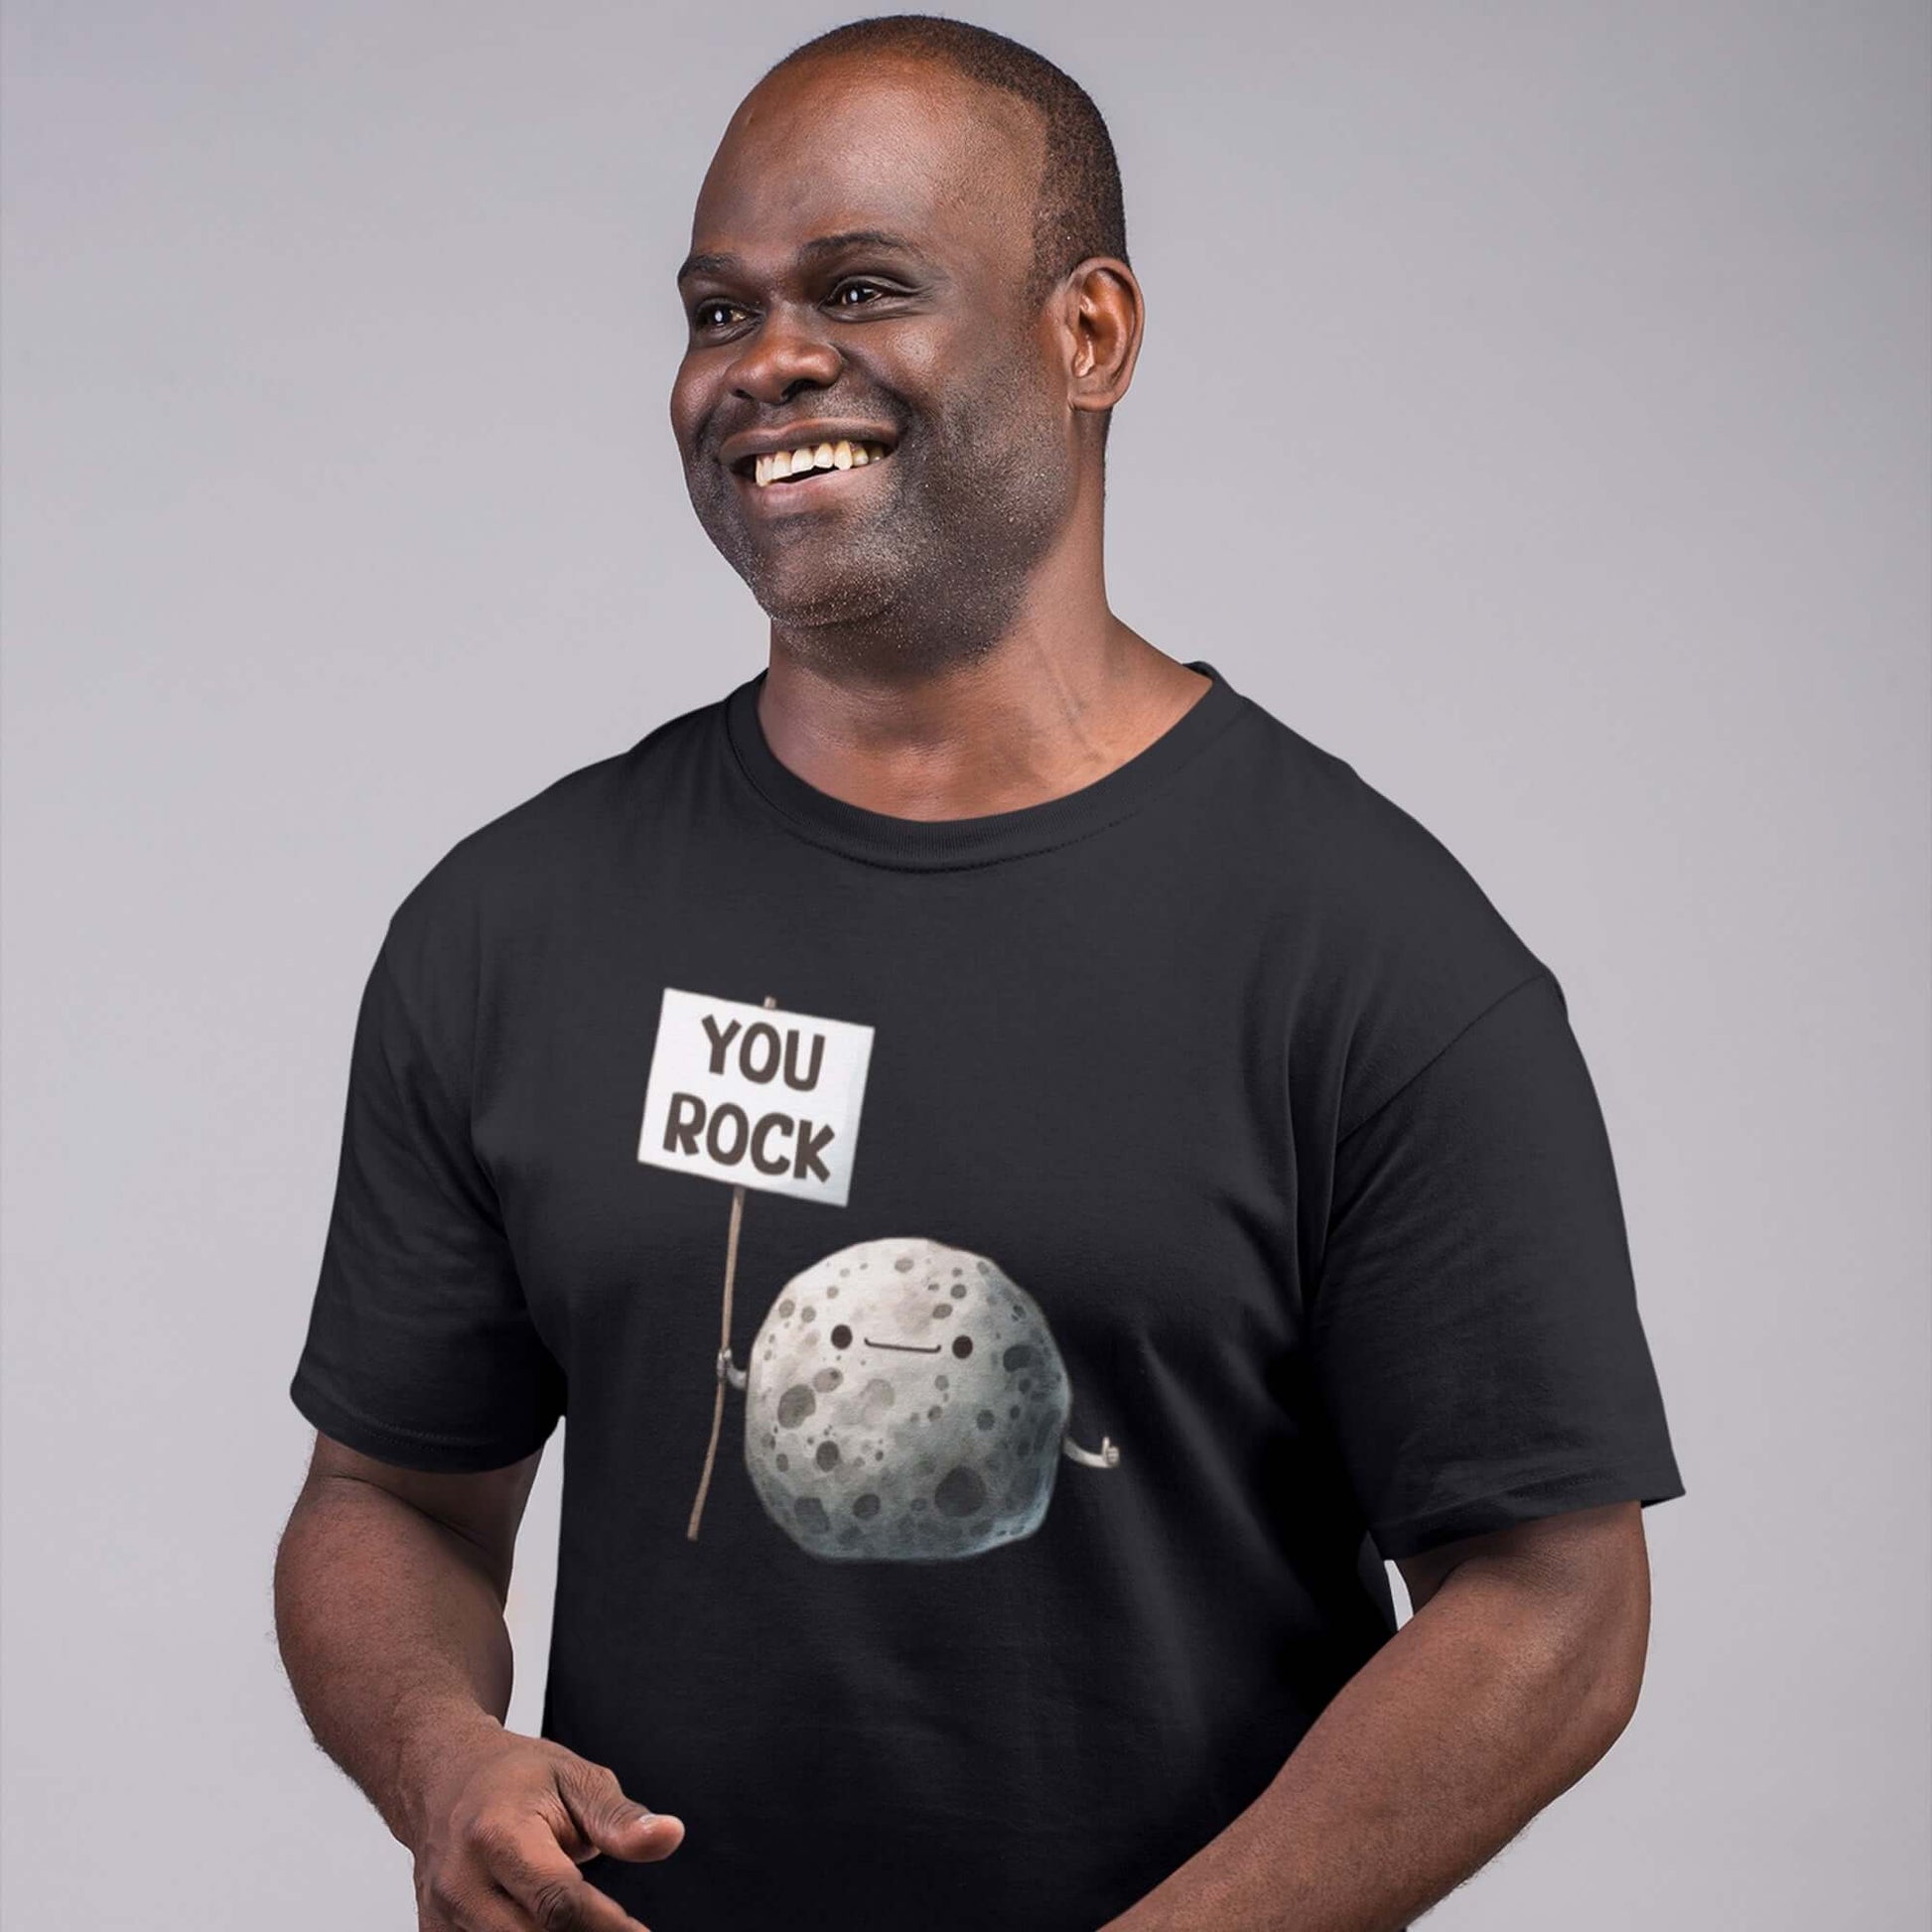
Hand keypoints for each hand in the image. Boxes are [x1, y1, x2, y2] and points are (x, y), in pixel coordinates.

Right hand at [411, 1723, 684, 1930]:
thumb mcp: (575, 1778)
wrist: (443, 1777)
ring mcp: (440, 1915)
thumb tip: (671, 1836)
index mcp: (496, 1834)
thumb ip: (619, 1818)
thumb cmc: (518, 1776)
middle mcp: (460, 1882)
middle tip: (625, 1931)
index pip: (557, 1901)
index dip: (607, 1927)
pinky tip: (558, 1929)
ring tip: (597, 1924)